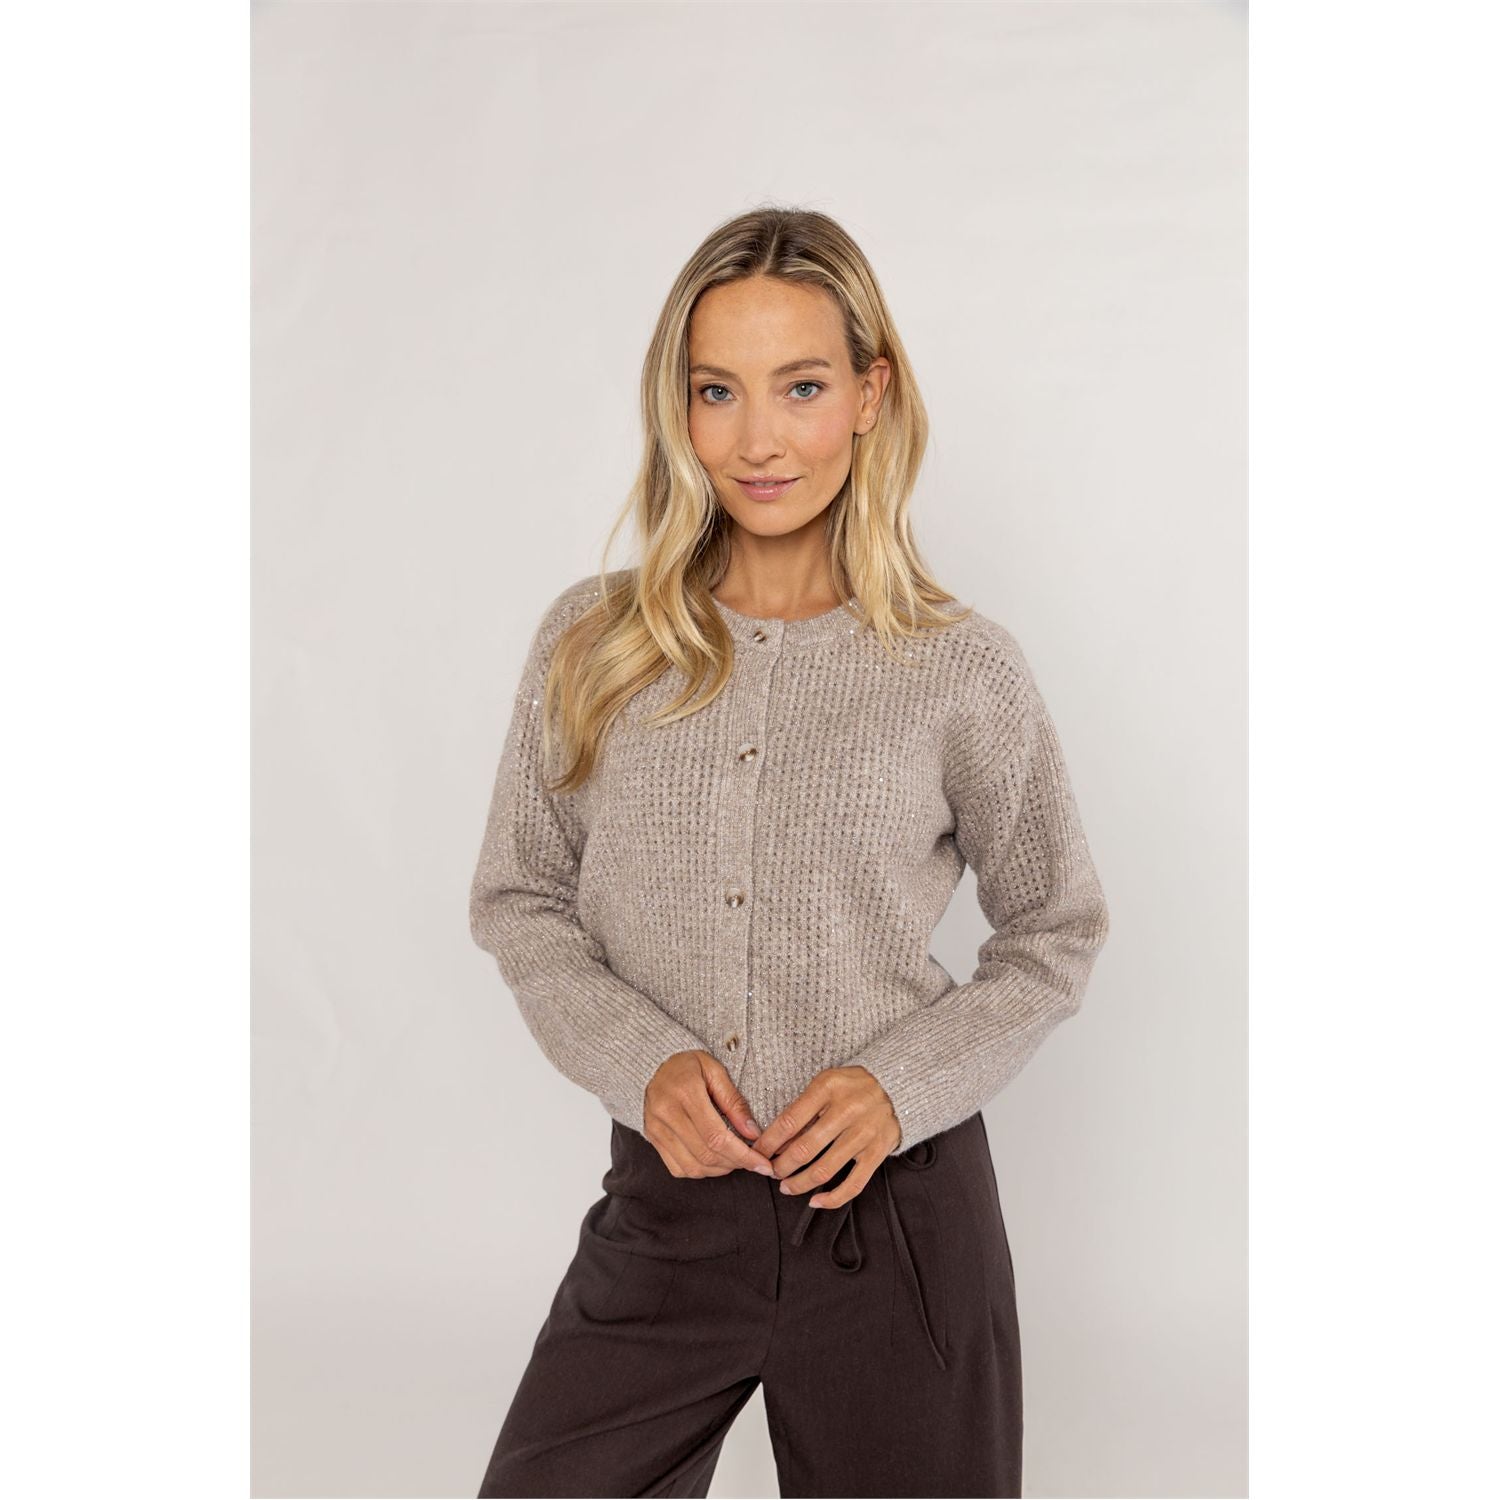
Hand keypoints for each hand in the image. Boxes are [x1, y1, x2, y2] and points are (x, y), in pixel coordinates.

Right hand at [642, 1051, 776, 1179]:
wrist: (653, 1064)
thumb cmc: (687, 1064)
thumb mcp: (715, 1071)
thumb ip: (734, 1102)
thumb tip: (753, 1133)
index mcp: (685, 1092)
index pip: (717, 1136)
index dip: (743, 1155)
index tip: (762, 1163)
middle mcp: (667, 1114)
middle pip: (706, 1154)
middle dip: (735, 1164)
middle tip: (753, 1161)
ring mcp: (656, 1129)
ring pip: (693, 1167)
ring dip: (719, 1170)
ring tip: (735, 1160)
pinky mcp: (652, 1139)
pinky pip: (678, 1168)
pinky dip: (700, 1171)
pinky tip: (714, 1161)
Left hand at [753, 1065, 902, 1208]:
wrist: (896, 1085)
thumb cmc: (852, 1085)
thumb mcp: (825, 1083)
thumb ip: (802, 1108)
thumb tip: (776, 1142)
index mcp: (828, 1088)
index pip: (789, 1122)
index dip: (768, 1143)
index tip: (757, 1153)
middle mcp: (847, 1111)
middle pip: (804, 1149)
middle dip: (781, 1166)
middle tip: (771, 1171)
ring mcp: (864, 1134)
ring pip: (824, 1170)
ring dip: (799, 1184)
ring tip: (786, 1186)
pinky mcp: (877, 1153)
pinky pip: (853, 1185)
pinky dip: (832, 1199)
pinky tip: (815, 1201)